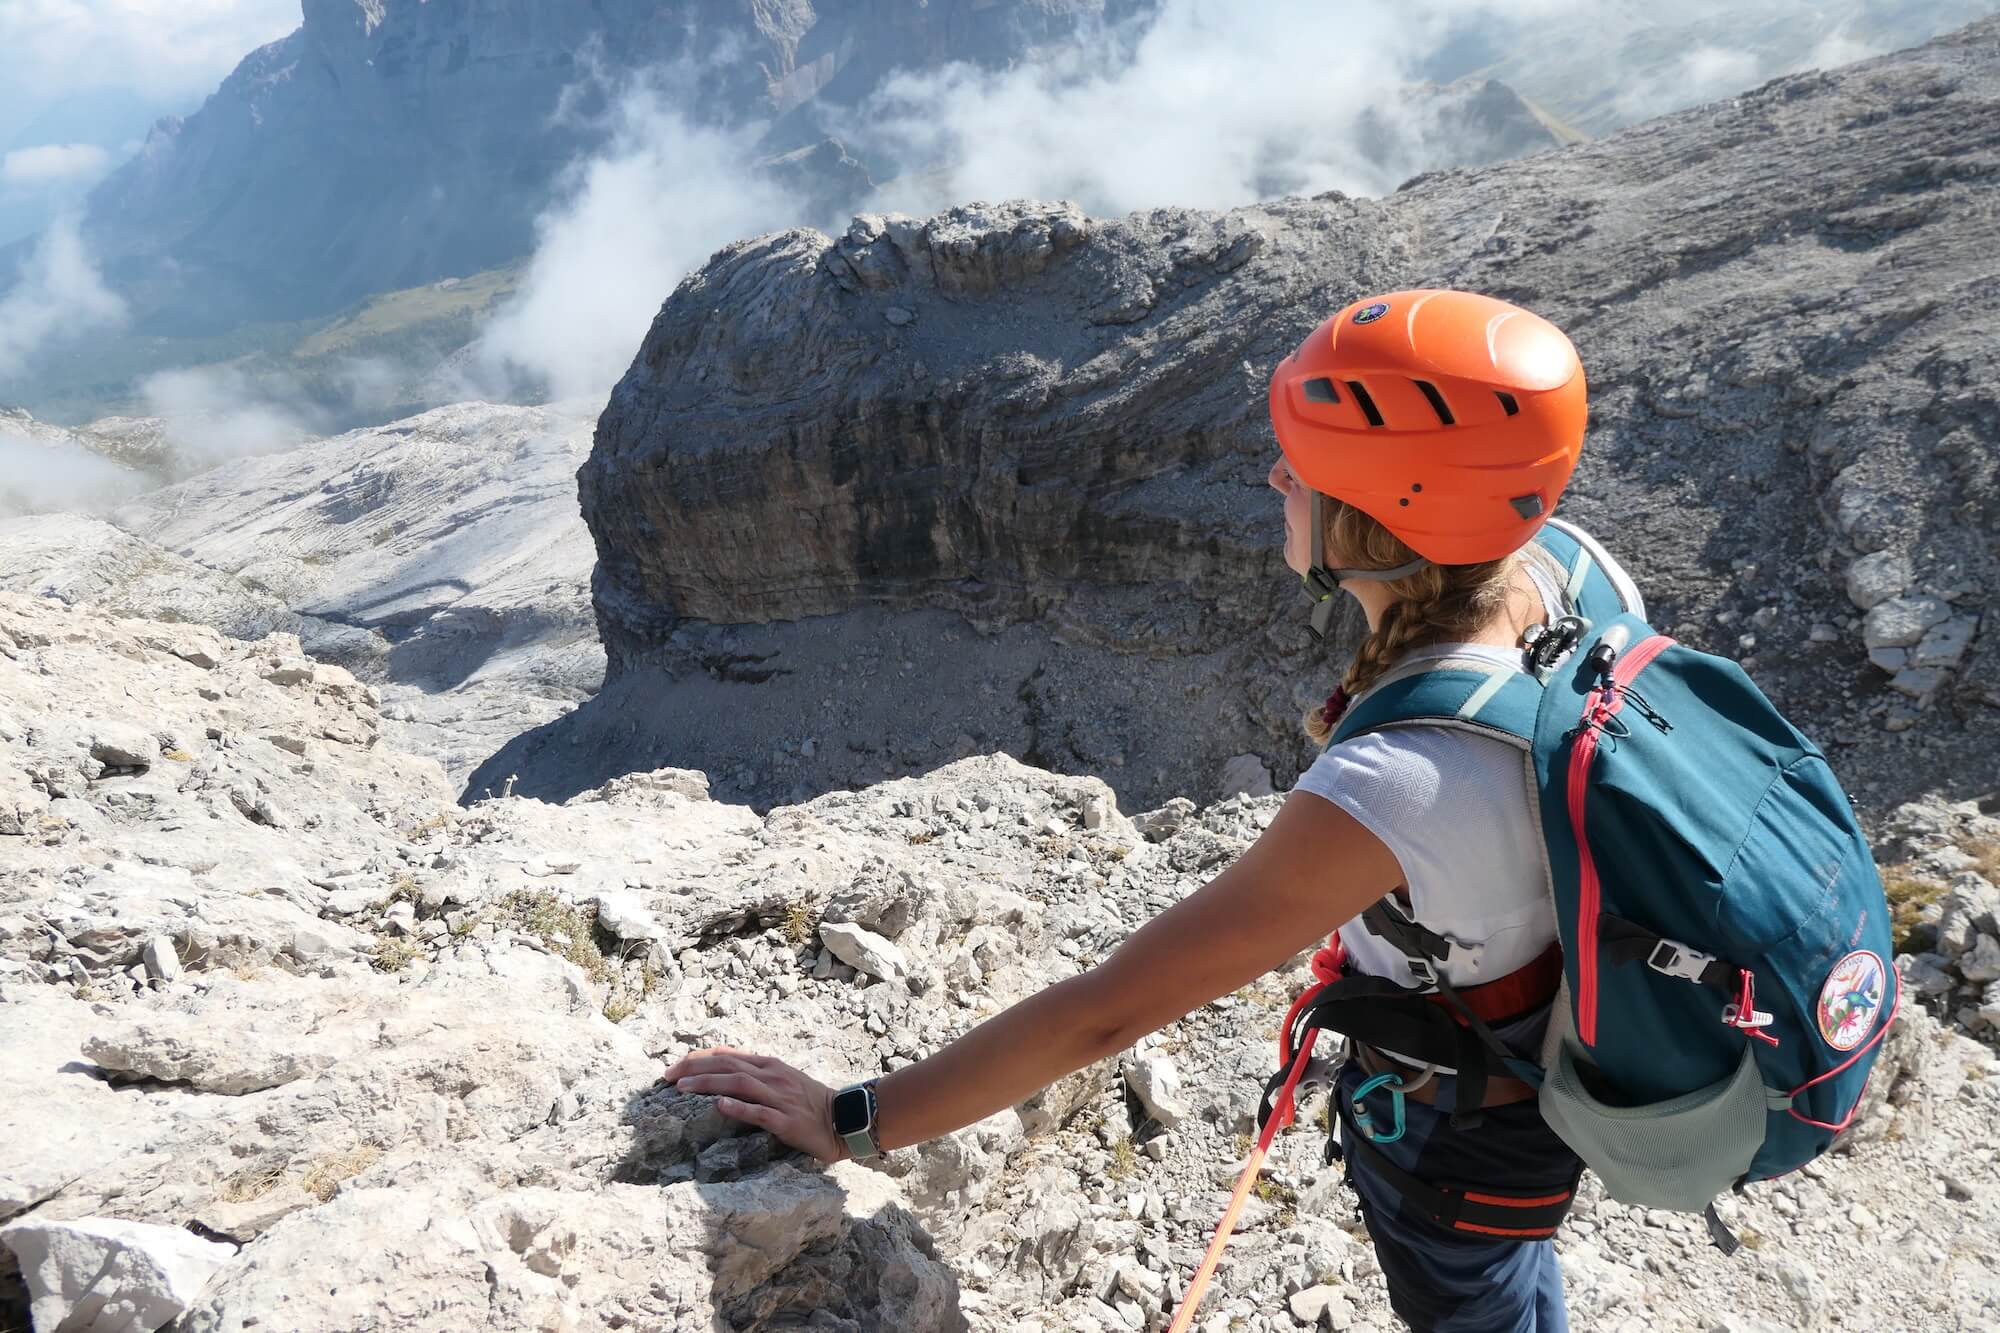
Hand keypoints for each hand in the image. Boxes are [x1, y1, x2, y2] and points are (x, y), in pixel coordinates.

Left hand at [659, 1046, 846, 1163]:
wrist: (844, 1119)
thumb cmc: (810, 1102)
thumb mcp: (782, 1079)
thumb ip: (756, 1074)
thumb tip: (722, 1075)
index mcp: (769, 1065)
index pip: (728, 1054)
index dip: (698, 1058)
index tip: (673, 1066)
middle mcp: (773, 1076)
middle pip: (728, 1065)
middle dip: (693, 1068)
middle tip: (666, 1077)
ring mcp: (780, 1097)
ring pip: (739, 1083)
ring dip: (708, 1083)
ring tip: (681, 1088)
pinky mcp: (787, 1120)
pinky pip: (760, 1112)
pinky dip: (739, 1107)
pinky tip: (720, 1106)